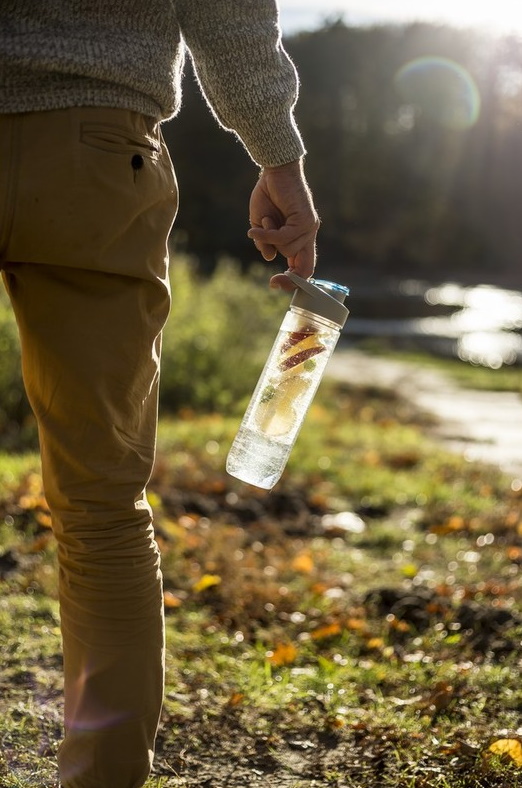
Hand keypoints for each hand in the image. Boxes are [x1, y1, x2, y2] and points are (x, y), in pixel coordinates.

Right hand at [248, 159, 319, 290]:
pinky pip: (284, 238)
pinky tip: (260, 224)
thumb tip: (270, 258)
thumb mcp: (261, 224)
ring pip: (286, 250)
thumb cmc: (268, 195)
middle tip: (273, 282)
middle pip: (306, 269)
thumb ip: (265, 243)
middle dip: (290, 280)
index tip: (274, 284)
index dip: (292, 281)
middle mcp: (308, 235)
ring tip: (266, 218)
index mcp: (300, 238)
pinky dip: (268, 233)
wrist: (274, 171)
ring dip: (269, 237)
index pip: (303, 267)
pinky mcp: (305, 220)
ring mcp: (309, 228)